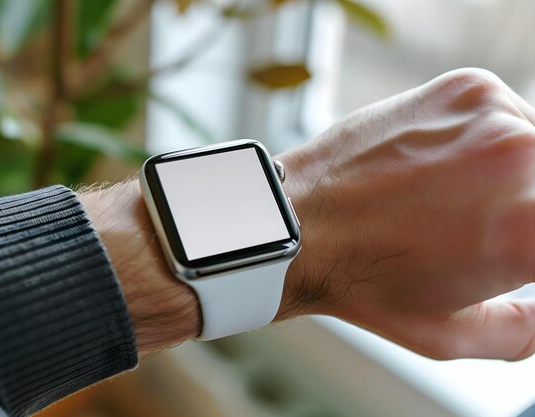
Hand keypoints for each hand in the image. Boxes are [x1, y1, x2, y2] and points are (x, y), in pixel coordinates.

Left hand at [278, 68, 534, 359]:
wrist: (301, 219)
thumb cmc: (362, 278)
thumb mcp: (450, 334)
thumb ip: (524, 332)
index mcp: (530, 230)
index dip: (529, 244)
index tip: (513, 245)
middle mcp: (522, 160)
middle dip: (528, 210)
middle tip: (490, 225)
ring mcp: (493, 116)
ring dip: (519, 173)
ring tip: (463, 199)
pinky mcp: (467, 88)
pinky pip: (507, 114)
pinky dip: (492, 139)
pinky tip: (448, 166)